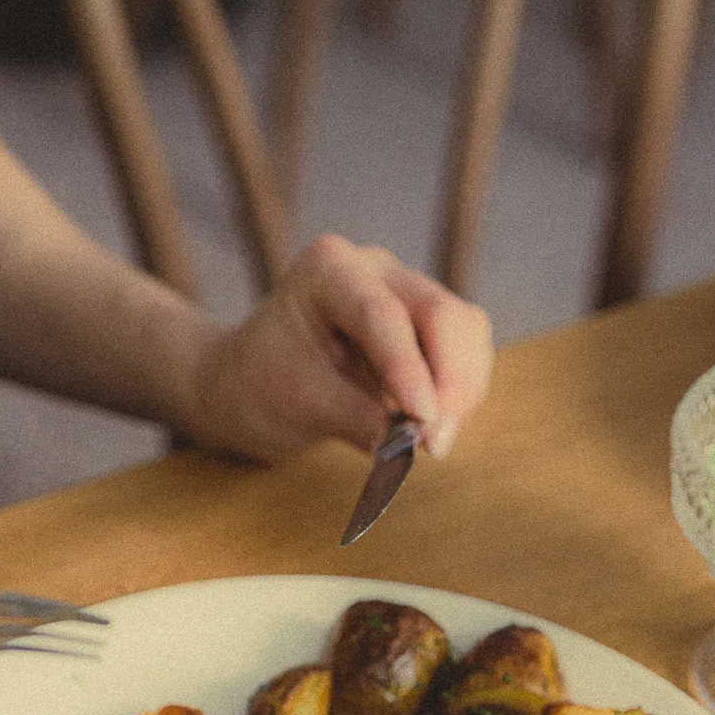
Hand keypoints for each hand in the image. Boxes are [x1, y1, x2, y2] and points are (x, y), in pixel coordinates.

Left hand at [188, 235, 492, 464]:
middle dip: (449, 382)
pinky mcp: (424, 324)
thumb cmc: (262, 387)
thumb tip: (408, 442)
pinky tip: (435, 427)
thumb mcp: (297, 405)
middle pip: (440, 314)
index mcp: (329, 270)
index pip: (381, 316)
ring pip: (464, 330)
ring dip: (461, 390)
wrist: (249, 383)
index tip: (423, 420)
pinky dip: (459, 393)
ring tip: (433, 443)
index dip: (408, 369)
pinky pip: (464, 351)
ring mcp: (404, 290)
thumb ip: (353, 418)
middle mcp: (374, 268)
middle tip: (436, 445)